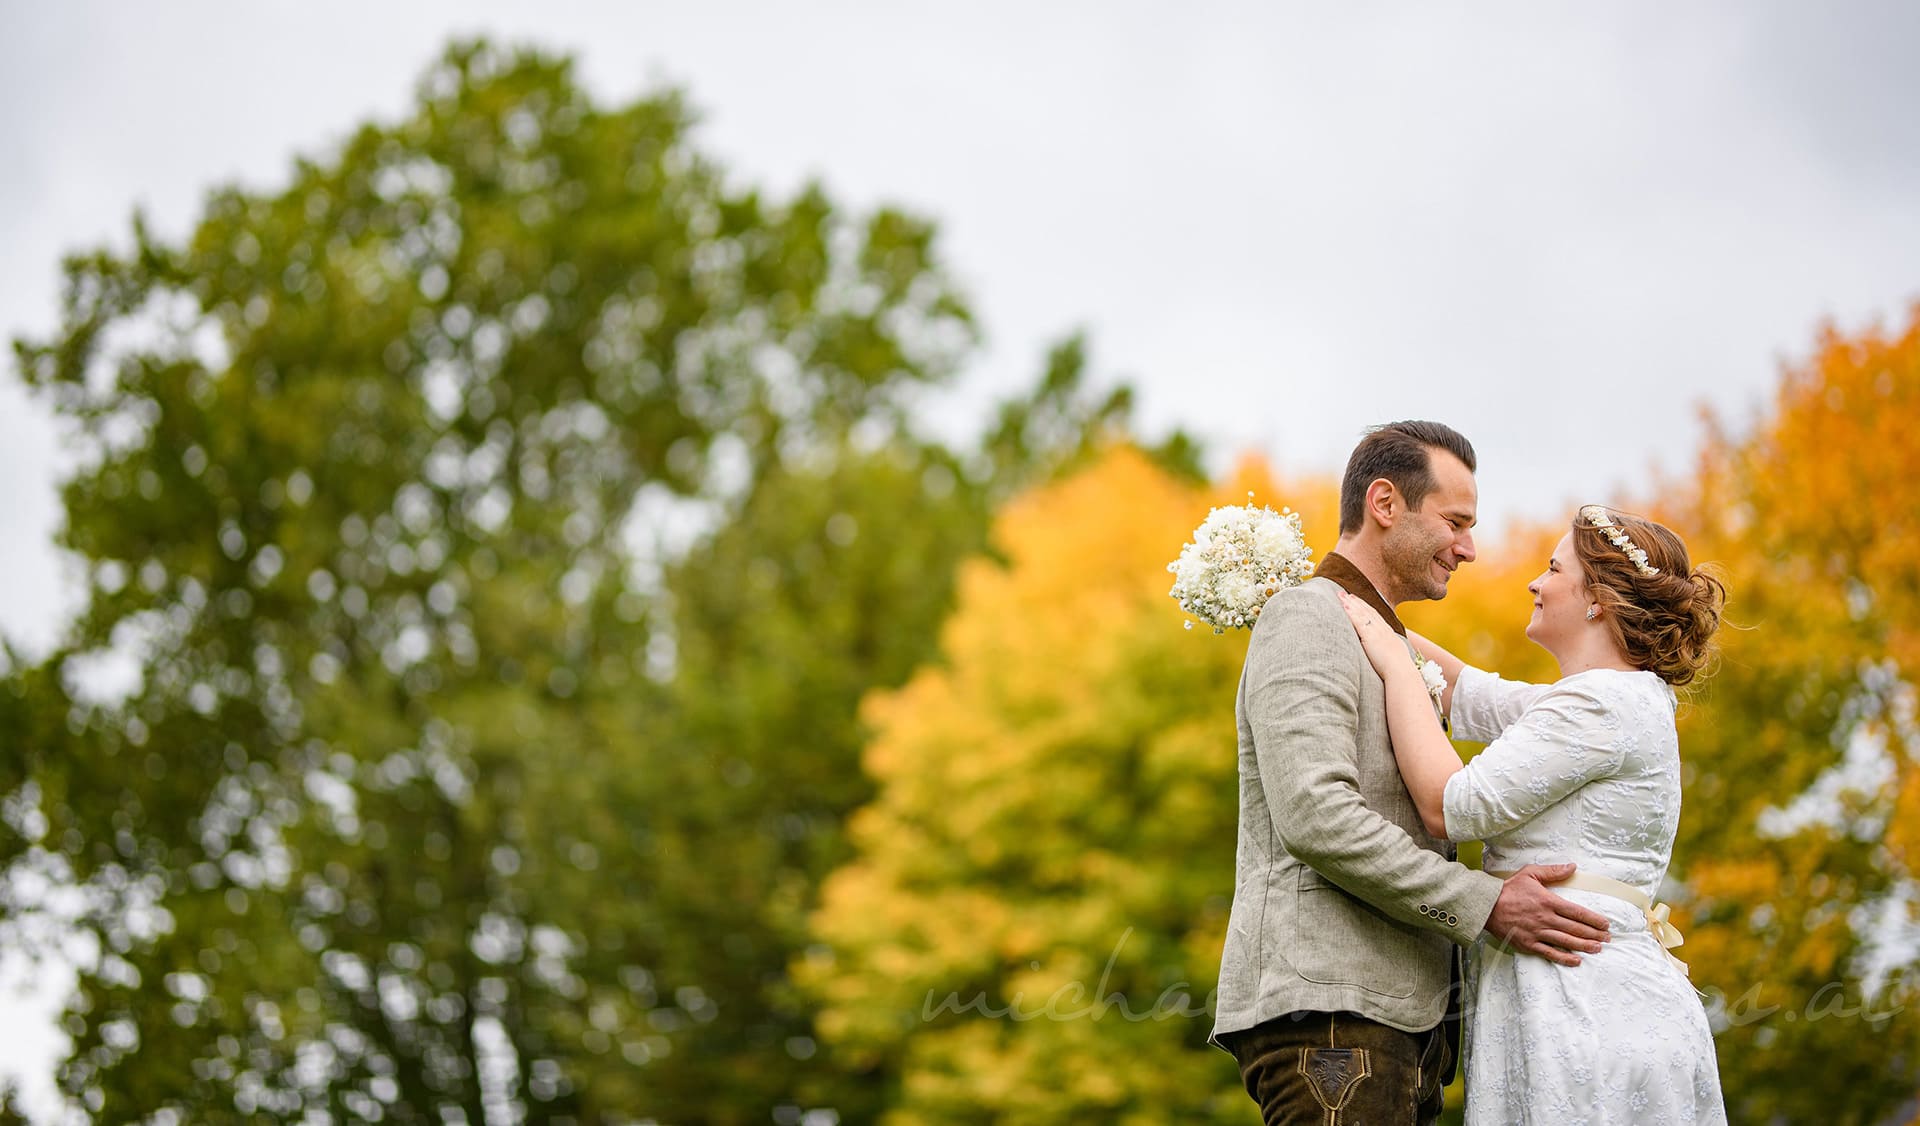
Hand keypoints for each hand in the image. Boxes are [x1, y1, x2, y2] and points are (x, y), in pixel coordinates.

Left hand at [1336, 589, 1411, 678]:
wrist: (1401, 672)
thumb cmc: (1398, 670)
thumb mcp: (1393, 657)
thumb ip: (1386, 653)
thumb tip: (1383, 655)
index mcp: (1388, 634)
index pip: (1375, 616)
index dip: (1365, 607)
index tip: (1357, 600)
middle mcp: (1383, 629)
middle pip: (1367, 611)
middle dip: (1356, 601)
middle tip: (1345, 593)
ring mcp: (1377, 632)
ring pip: (1361, 613)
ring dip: (1350, 603)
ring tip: (1340, 595)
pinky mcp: (1370, 637)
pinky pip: (1358, 621)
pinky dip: (1351, 613)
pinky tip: (1343, 606)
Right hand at [1484, 863, 1611, 965]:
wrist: (1486, 905)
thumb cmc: (1508, 889)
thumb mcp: (1530, 874)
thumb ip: (1553, 871)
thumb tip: (1572, 867)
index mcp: (1548, 901)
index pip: (1577, 912)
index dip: (1593, 919)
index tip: (1605, 924)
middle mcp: (1545, 918)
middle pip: (1575, 928)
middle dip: (1594, 934)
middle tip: (1608, 938)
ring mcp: (1537, 933)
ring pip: (1566, 941)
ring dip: (1584, 946)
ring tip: (1598, 948)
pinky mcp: (1529, 944)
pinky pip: (1550, 953)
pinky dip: (1564, 958)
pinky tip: (1576, 960)